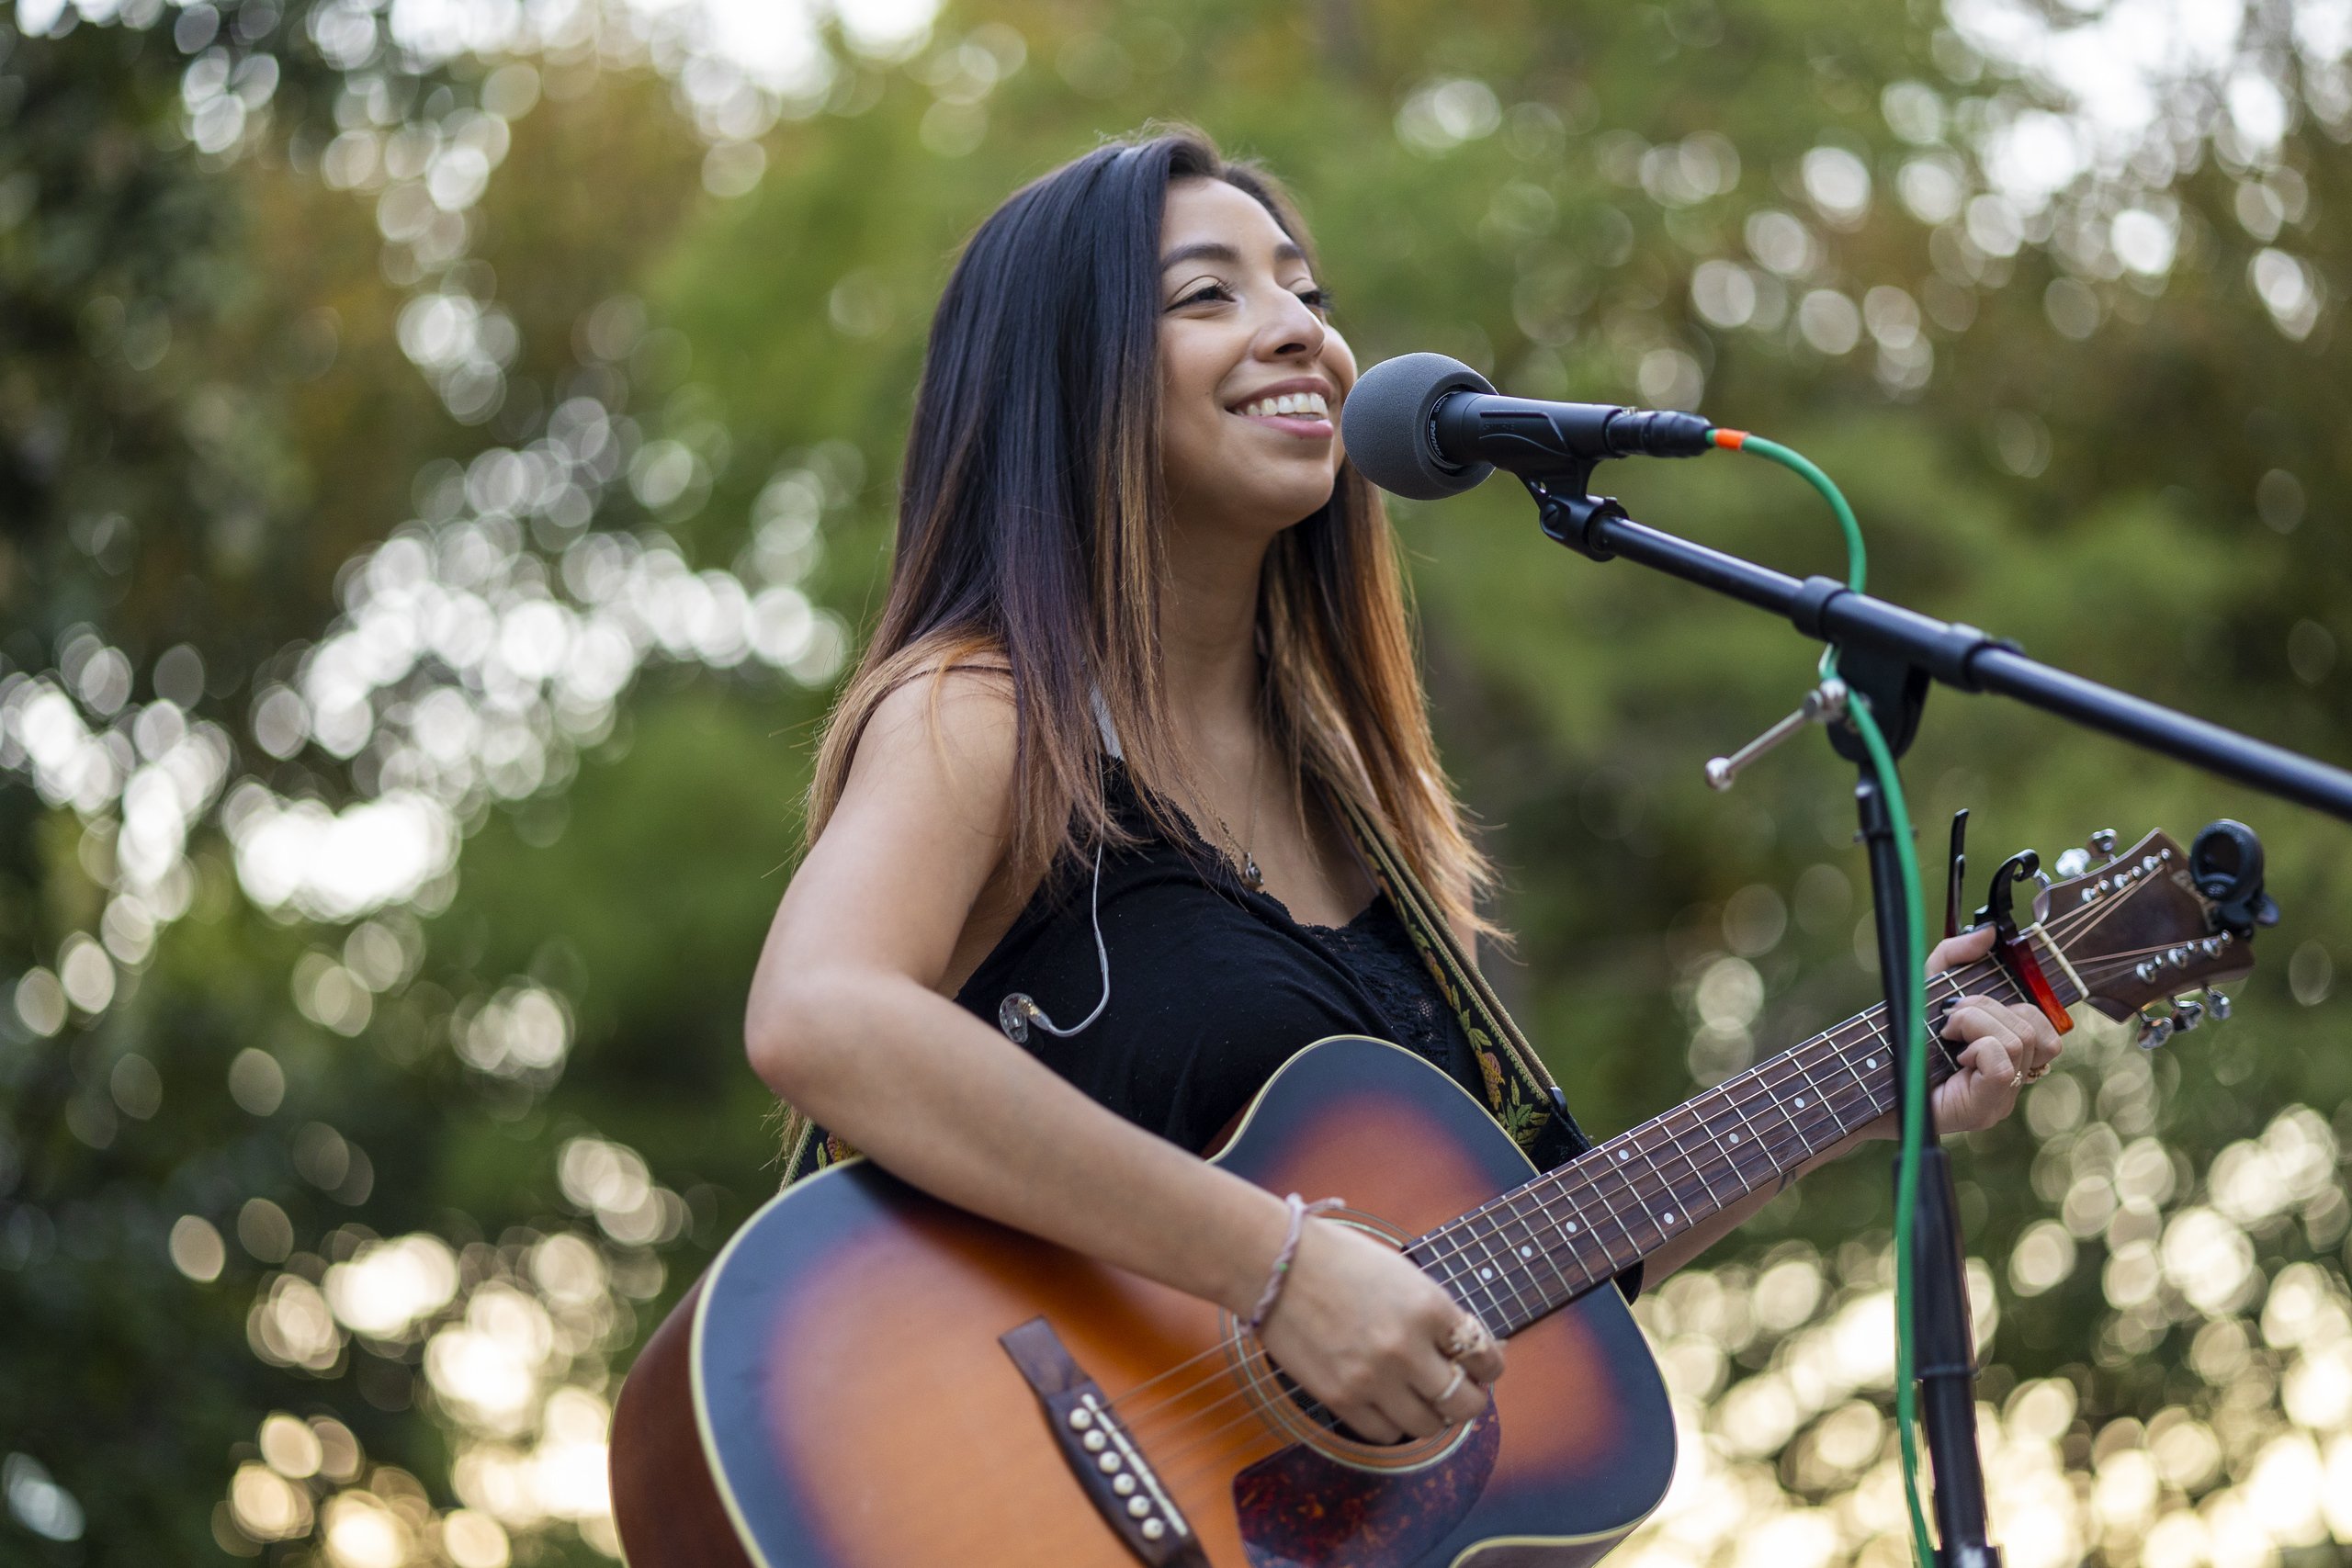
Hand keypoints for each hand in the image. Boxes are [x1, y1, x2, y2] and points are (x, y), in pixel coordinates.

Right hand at [1251, 1217, 1503, 1443]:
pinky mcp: (1340, 1398)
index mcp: (1428, 1306)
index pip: (1484, 1358)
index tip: (1480, 1366)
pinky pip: (1385, 1433)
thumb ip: (1437, 1313)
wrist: (1274, 1264)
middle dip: (1470, 1398)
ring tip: (1422, 1398)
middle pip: (1465, 1402)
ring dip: (1432, 1415)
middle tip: (1460, 1390)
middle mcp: (1406, 1347)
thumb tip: (1470, 1348)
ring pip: (1428, 1425)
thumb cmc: (1338, 1259)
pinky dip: (1393, 1423)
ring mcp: (1372, 1377)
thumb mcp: (1403, 1274)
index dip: (1489, 1365)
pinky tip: (1388, 1402)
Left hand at [1920, 925, 2063, 1133]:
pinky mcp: (1985, 1110)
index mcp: (2006, 1053)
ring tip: (1947, 1035)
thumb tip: (1988, 933)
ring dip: (1976, 1024)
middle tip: (1949, 1021)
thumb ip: (1954, 957)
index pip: (2042, 1025)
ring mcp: (2001, 1098)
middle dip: (1984, 1009)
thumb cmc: (1900, 1037)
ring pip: (2019, 1042)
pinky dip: (1978, 1048)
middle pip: (2030, 1028)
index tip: (1966, 1006)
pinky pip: (2003, 1066)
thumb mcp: (1926, 988)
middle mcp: (2011, 1079)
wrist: (1866, 1081)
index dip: (2011, 1005)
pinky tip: (1955, 1057)